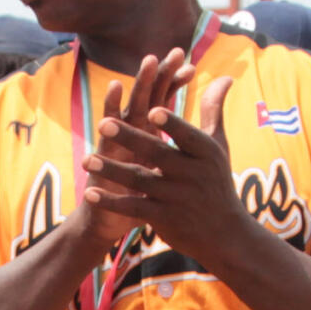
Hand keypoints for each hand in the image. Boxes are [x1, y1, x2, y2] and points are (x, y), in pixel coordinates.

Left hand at [81, 70, 251, 271]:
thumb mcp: (218, 146)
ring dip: (111, 170)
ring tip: (86, 159)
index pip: (187, 135)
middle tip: (103, 125)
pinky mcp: (163, 218)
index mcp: (206, 152)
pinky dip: (111, 202)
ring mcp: (176, 198)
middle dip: (130, 139)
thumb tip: (224, 75)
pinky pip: (133, 207)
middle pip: (157, 154)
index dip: (171, 124)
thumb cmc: (217, 180)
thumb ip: (213, 110)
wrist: (224, 234)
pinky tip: (90, 195)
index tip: (153, 110)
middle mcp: (192, 175)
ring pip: (139, 180)